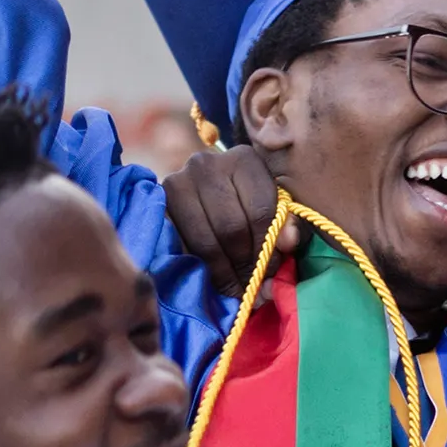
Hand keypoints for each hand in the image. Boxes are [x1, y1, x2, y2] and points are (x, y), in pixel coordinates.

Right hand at [164, 146, 298, 295]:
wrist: (197, 190)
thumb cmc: (243, 201)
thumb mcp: (272, 207)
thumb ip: (286, 224)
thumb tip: (288, 242)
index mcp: (243, 159)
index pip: (261, 212)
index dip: (268, 249)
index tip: (271, 271)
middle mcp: (206, 164)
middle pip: (231, 228)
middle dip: (245, 264)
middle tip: (252, 285)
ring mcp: (178, 182)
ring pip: (206, 242)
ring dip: (224, 273)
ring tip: (235, 287)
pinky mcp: (158, 206)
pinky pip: (182, 247)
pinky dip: (199, 267)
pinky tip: (211, 277)